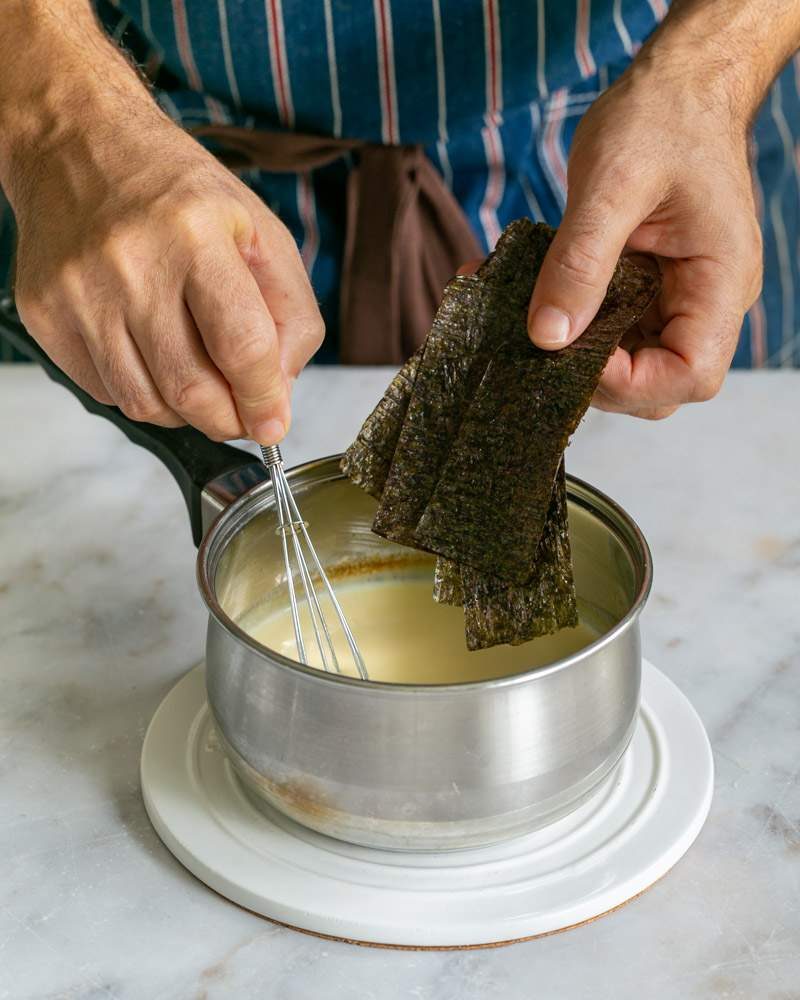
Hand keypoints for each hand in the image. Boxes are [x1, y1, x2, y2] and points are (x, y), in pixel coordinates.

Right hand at [9, 82, 321, 443]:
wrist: (78, 144)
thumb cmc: (179, 192)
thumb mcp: (260, 232)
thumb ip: (290, 313)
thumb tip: (281, 391)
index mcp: (195, 231)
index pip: (241, 344)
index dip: (264, 399)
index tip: (274, 425)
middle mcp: (130, 262)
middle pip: (190, 388)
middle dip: (227, 420)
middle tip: (243, 416)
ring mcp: (79, 291)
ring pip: (145, 403)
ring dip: (186, 413)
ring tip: (203, 385)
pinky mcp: (45, 314)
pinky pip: (106, 391)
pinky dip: (143, 394)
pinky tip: (156, 359)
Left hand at [527, 29, 764, 418]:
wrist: (676, 86)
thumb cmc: (661, 119)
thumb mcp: (612, 184)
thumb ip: (580, 262)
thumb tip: (547, 336)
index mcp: (719, 282)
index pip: (689, 375)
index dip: (629, 383)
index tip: (570, 351)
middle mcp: (702, 302)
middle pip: (657, 385)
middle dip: (594, 378)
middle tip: (537, 343)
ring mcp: (673, 299)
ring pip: (625, 364)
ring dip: (568, 352)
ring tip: (516, 312)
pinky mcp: (643, 290)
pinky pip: (606, 328)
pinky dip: (564, 321)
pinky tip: (523, 293)